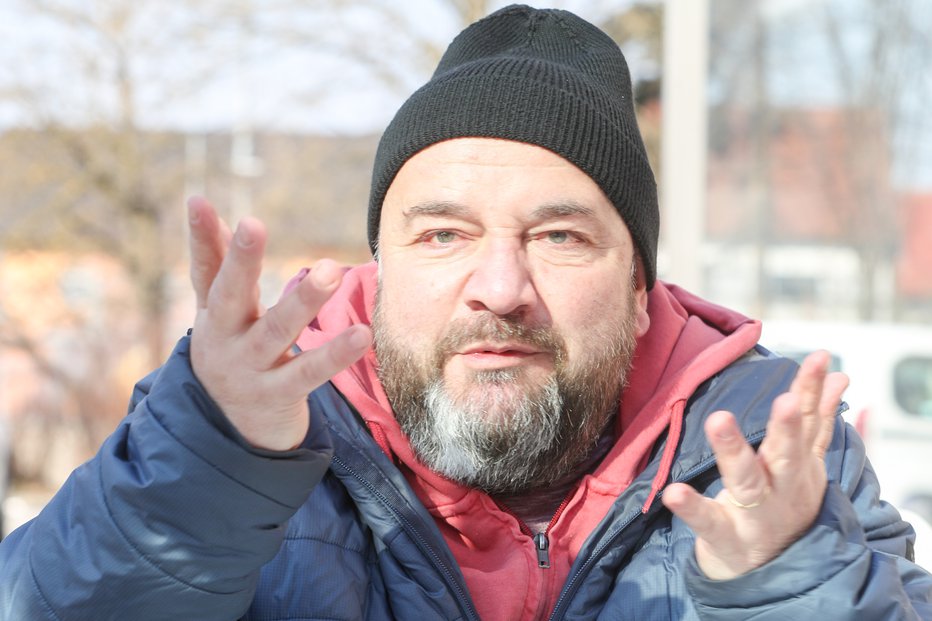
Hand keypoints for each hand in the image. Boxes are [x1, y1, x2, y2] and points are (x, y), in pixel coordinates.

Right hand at [186, 197, 370, 450]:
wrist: (231, 433)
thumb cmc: (231, 354)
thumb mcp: (219, 313)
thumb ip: (216, 263)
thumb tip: (203, 204)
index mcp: (212, 315)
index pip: (204, 270)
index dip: (200, 236)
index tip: (198, 199)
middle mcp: (224, 340)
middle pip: (229, 296)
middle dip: (240, 260)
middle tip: (253, 223)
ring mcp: (250, 370)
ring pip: (275, 331)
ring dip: (303, 300)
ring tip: (332, 269)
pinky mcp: (278, 395)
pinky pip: (309, 373)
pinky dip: (335, 354)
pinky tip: (362, 333)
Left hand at [661, 350, 848, 578]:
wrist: (770, 569)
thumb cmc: (785, 503)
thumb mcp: (807, 464)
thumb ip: (816, 420)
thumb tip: (838, 374)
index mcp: (798, 466)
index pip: (809, 423)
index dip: (813, 391)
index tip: (819, 360)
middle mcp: (780, 488)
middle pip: (786, 453)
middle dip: (787, 427)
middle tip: (786, 399)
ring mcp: (753, 512)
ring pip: (747, 480)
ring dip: (734, 450)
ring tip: (718, 419)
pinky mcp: (726, 535)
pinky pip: (708, 521)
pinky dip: (692, 508)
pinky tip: (673, 493)